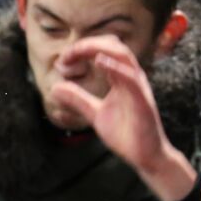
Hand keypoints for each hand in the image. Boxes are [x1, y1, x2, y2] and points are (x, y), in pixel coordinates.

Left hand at [52, 36, 196, 200]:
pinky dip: (116, 68)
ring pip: (124, 57)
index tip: (63, 60)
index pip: (104, 52)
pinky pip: (132, 80)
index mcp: (122, 78)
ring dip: (99, 50)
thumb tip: (55, 89)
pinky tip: (101, 62)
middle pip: (114, 47)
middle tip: (67, 54)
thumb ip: (78, 100)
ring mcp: (139, 88)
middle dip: (88, 45)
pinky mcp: (143, 102)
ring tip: (78, 51)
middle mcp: (132, 78)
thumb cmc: (126, 133)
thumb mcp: (95, 114)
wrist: (145, 155)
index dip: (83, 50)